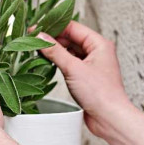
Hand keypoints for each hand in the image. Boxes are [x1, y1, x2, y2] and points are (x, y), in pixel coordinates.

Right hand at [37, 22, 130, 138]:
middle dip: (52, 39)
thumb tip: (40, 37)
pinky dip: (59, 61)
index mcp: (99, 44)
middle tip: (33, 40)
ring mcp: (92, 64)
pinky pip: (70, 63)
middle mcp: (97, 51)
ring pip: (69, 51)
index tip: (36, 28)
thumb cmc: (100, 93)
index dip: (54, 26)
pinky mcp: (86, 76)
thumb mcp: (73, 68)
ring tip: (37, 51)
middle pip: (71, 38)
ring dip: (55, 50)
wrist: (110, 118)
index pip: (73, 27)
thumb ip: (55, 51)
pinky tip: (47, 63)